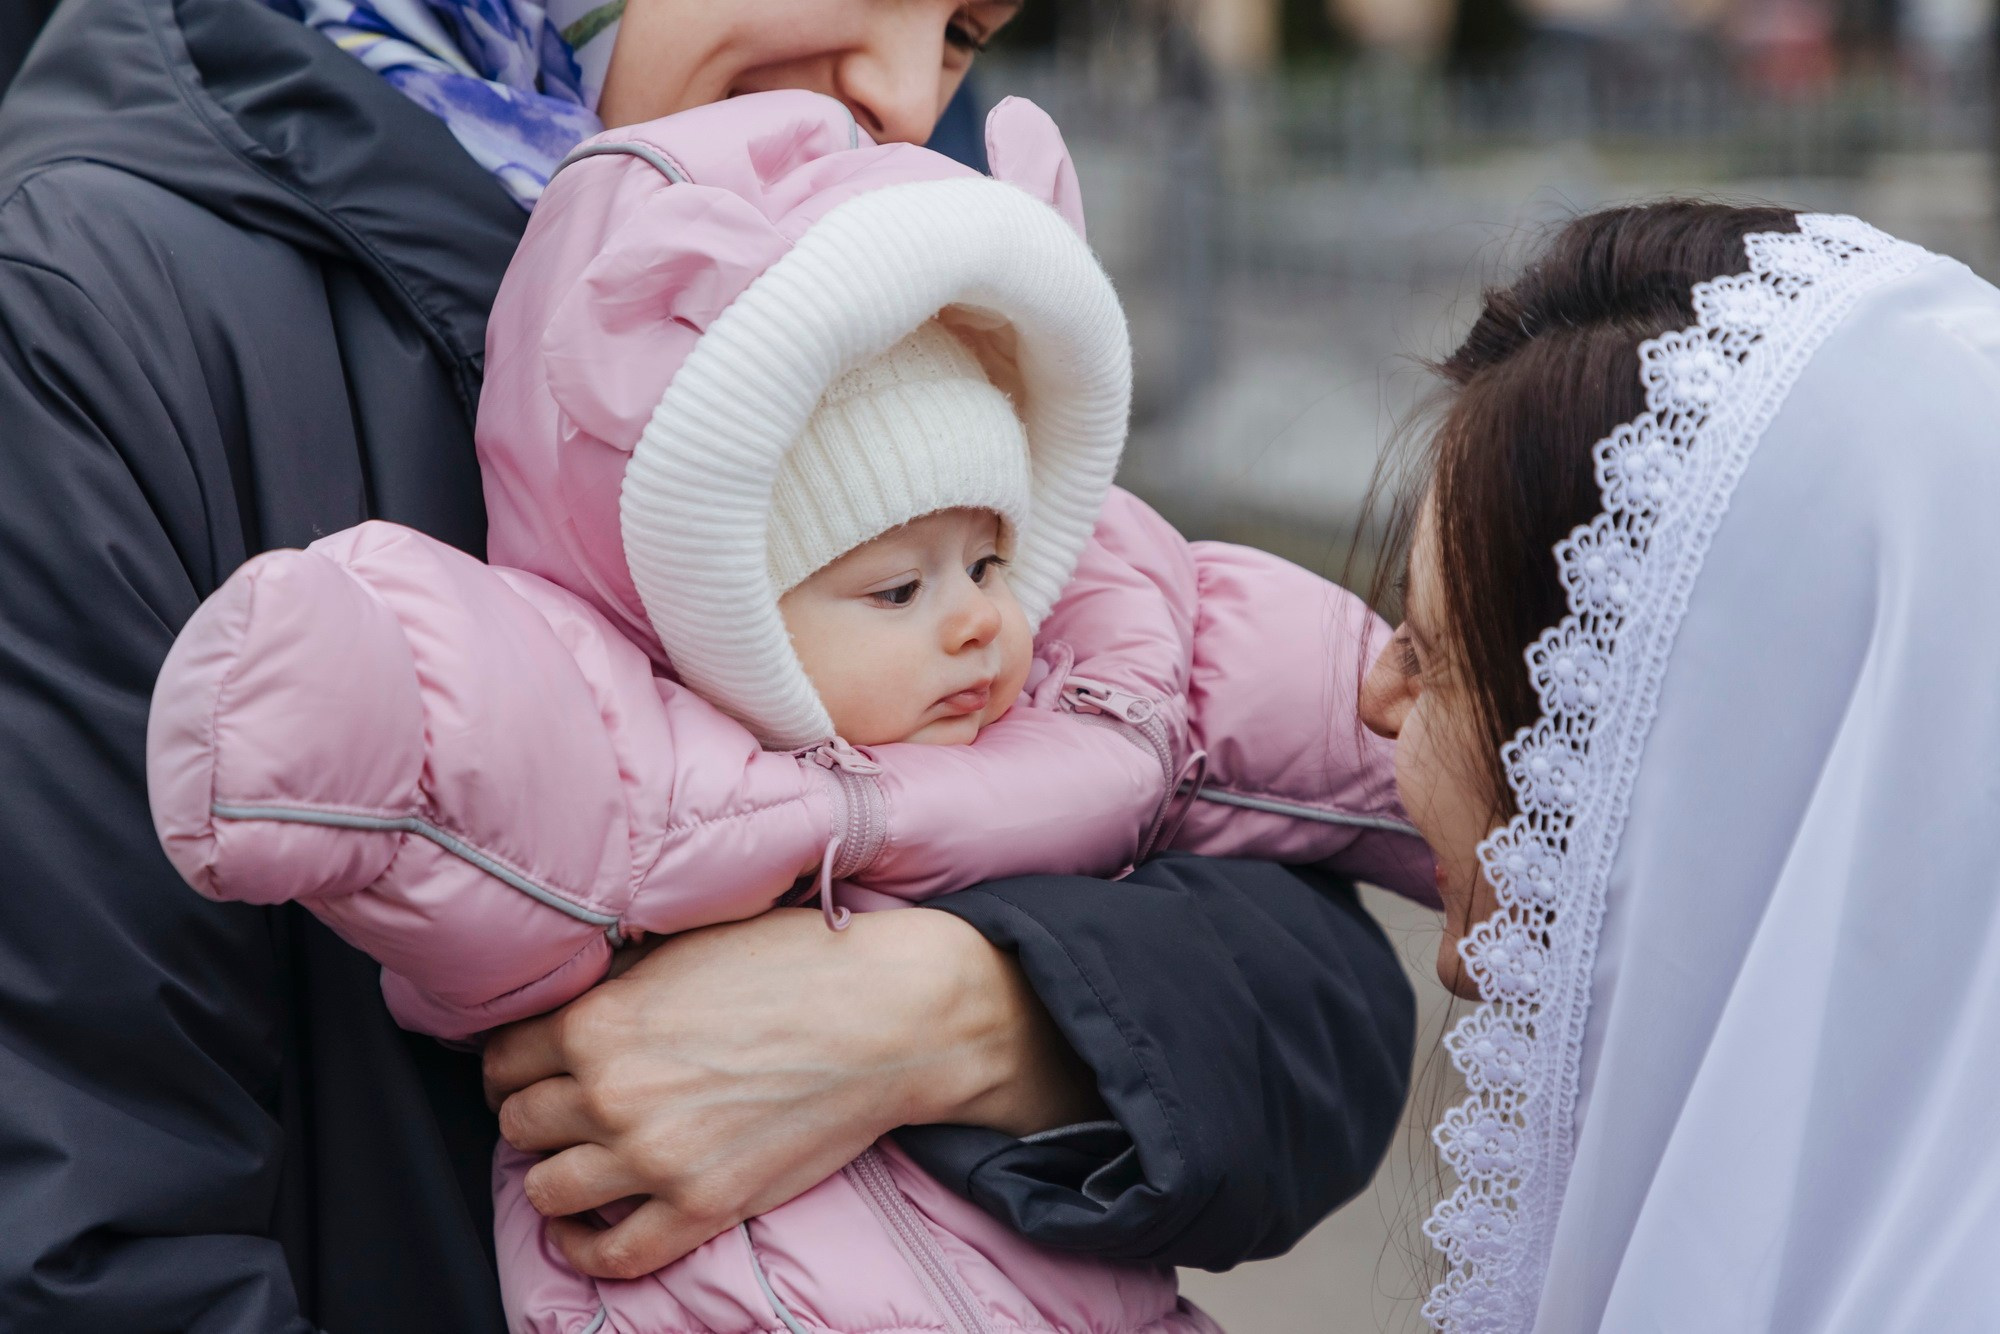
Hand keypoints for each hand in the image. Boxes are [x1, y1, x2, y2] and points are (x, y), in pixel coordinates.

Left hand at [481, 906, 1102, 1278]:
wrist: (890, 1017)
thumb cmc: (799, 963)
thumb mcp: (689, 944)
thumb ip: (617, 980)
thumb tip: (570, 998)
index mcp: (599, 1021)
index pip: (502, 1057)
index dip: (512, 1060)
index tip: (531, 1065)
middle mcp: (612, 1094)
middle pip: (518, 1122)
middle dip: (531, 1112)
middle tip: (561, 1106)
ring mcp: (655, 1158)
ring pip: (547, 1190)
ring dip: (555, 1174)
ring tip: (579, 1157)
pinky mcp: (703, 1206)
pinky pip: (613, 1253)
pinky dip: (584, 1248)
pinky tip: (587, 1228)